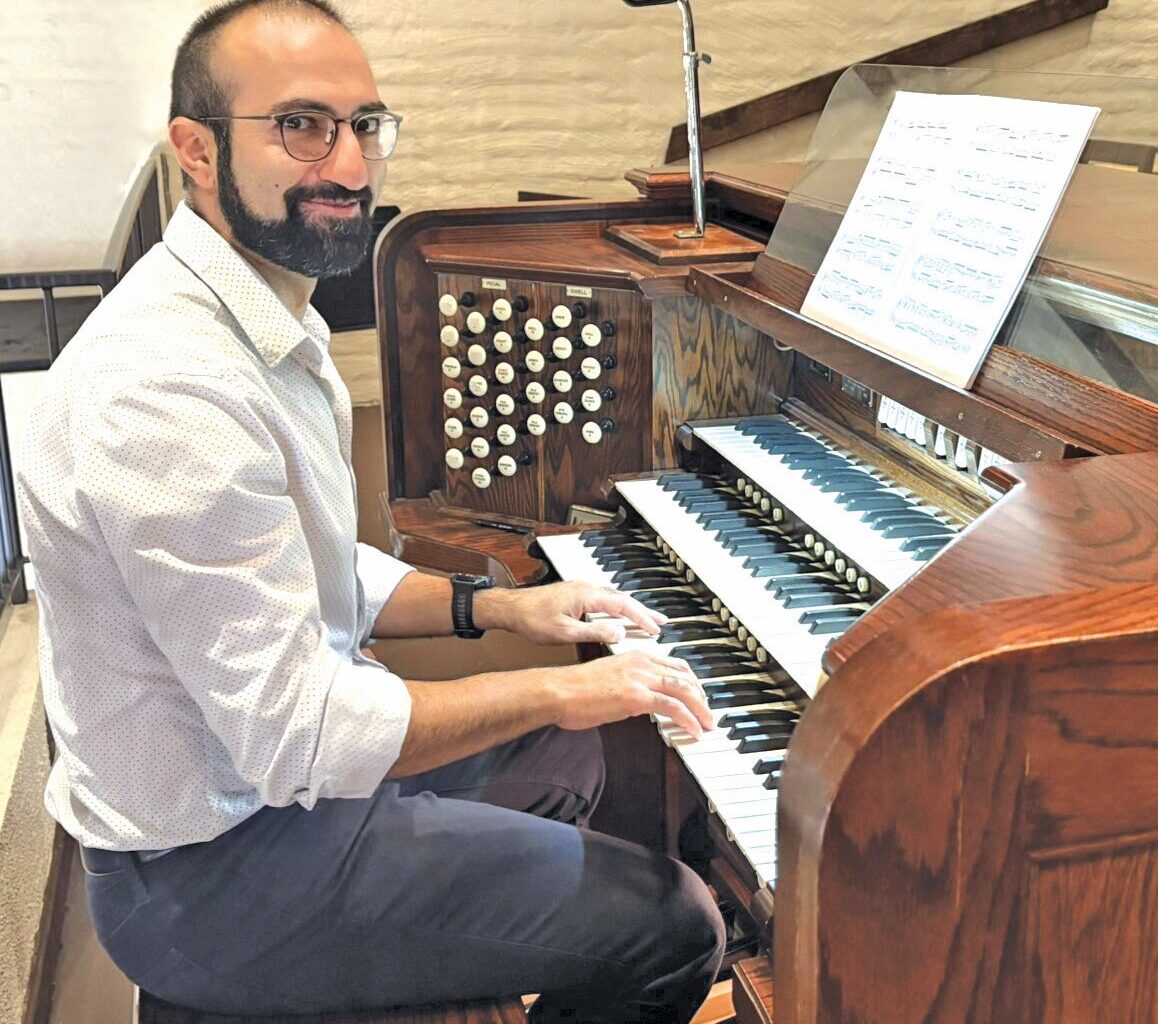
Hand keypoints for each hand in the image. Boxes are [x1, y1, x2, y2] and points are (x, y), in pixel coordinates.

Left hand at [479, 580, 666, 645]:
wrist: (510, 609)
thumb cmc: (532, 619)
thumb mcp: (565, 633)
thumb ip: (594, 633)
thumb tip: (619, 634)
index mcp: (587, 595)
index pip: (623, 605)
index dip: (642, 617)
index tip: (656, 629)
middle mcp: (586, 588)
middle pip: (623, 599)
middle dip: (644, 611)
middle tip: (662, 622)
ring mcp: (581, 589)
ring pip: (614, 598)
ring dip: (631, 609)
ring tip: (647, 620)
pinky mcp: (575, 594)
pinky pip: (604, 600)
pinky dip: (617, 608)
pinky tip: (620, 617)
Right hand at [549, 650, 713, 738]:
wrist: (558, 691)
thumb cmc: (574, 690)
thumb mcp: (608, 680)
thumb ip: (629, 685)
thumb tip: (641, 702)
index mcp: (635, 657)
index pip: (674, 666)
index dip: (692, 682)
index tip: (699, 697)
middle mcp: (641, 663)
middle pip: (685, 676)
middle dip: (701, 697)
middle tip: (708, 713)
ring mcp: (640, 679)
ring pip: (684, 691)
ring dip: (701, 710)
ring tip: (707, 725)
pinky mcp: (637, 696)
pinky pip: (672, 707)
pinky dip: (688, 719)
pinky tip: (694, 731)